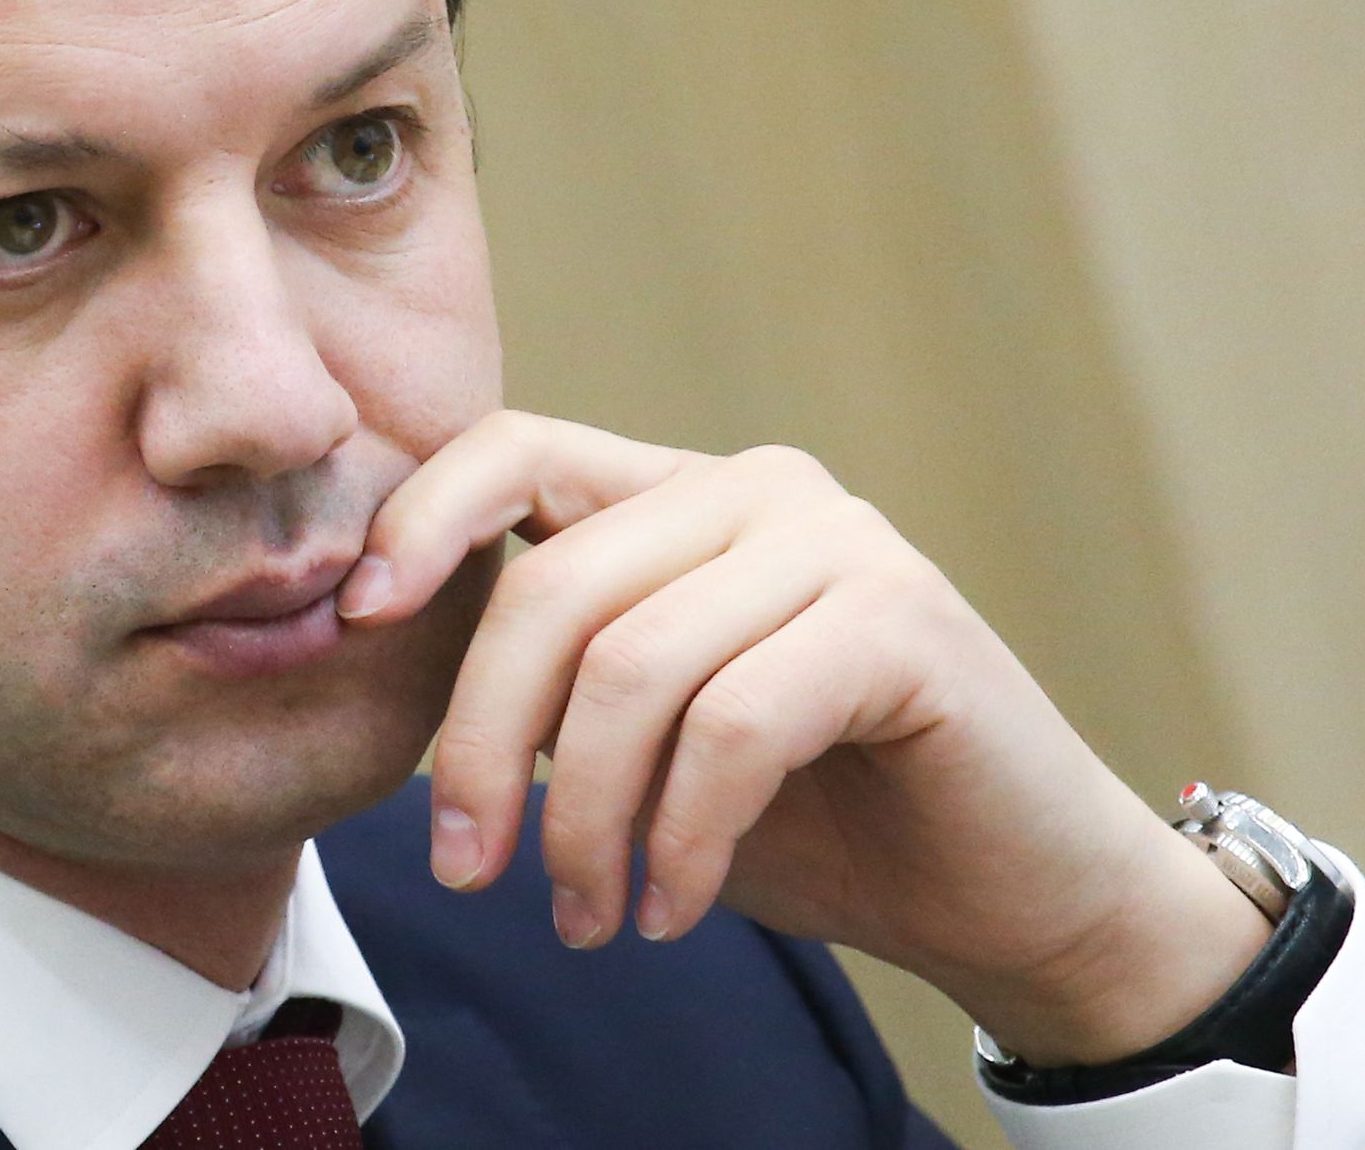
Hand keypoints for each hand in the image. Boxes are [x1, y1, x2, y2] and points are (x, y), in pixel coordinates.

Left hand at [335, 411, 1272, 1066]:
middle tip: (468, 874)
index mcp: (679, 494)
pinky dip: (682, 834)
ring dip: (585, 820)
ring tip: (584, 918)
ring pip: (633, 666)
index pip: (513, 446)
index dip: (419, 522)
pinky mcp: (903, 620)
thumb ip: (547, 681)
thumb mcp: (641, 737)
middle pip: (553, 585)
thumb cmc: (812, 816)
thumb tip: (375, 656)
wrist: (1012, 895)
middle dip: (478, 744)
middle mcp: (756, 489)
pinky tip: (672, 905)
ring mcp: (839, 541)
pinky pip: (734, 724)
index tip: (353, 626)